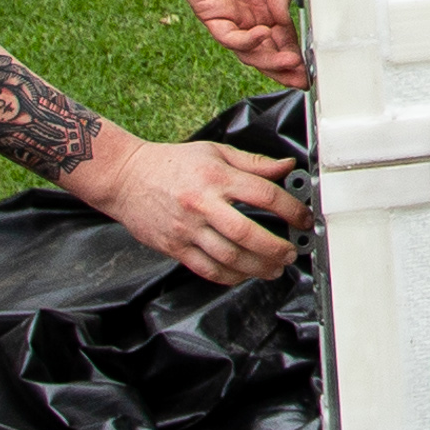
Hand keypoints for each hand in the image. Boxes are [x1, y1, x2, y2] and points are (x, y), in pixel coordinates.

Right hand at [78, 133, 302, 283]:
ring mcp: (187, 229)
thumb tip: (287, 167)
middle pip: (247, 233)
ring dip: (257, 268)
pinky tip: (244, 274)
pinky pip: (207, 269)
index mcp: (217, 178)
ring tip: (274, 268)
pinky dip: (230, 277)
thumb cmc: (171, 163)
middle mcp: (203, 205)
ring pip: (228, 257)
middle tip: (292, 252)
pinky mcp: (174, 247)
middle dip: (276, 248)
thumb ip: (253, 163)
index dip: (291, 209)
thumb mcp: (215, 152)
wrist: (126, 178)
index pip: (264, 194)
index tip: (304, 219)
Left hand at [153, 0, 304, 82]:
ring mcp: (231, 16)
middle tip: (303, 78)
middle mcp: (250, 13)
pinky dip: (247, 42)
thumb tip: (285, 13)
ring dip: (271, 61)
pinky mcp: (212, 15)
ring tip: (290, 63)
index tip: (313, 63)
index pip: (285, 34)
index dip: (298, 50)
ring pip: (251, 51)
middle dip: (286, 68)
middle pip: (269, 51)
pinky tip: (263, 35)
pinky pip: (230, 38)